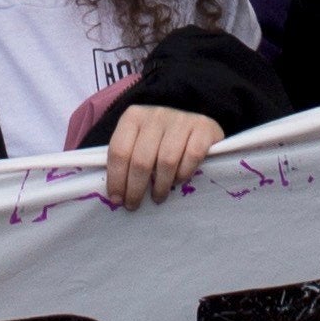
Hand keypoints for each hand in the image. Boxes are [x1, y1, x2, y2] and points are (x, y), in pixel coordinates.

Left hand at [100, 103, 224, 208]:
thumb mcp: (139, 141)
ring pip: (166, 161)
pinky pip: (191, 157)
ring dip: (160, 185)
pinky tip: (178, 181)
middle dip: (135, 188)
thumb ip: (127, 159)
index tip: (117, 199)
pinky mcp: (203, 127)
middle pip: (141, 159)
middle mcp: (156, 114)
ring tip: (157, 197)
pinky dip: (183, 174)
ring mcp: (181, 120)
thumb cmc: (161, 138)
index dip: (116, 178)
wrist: (194, 123)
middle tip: (134, 205)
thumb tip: (116, 194)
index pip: (119, 150)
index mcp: (133, 116)